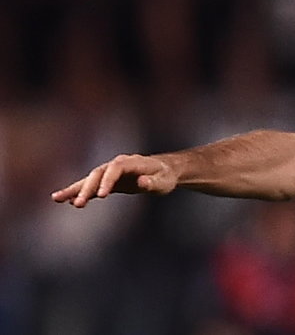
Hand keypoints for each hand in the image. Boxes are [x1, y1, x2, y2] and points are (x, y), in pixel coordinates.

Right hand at [51, 154, 178, 207]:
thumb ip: (153, 182)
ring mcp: (110, 172)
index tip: (102, 195)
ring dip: (75, 189)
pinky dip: (77, 191)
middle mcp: (117, 164)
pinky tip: (62, 199)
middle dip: (87, 188)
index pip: (115, 169)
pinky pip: (90, 186)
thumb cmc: (165, 176)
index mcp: (131, 162)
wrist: (163, 171)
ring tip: (57, 198)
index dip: (108, 181)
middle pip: (98, 174)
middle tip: (78, 204)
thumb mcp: (164, 181)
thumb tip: (142, 182)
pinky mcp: (107, 181)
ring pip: (90, 179)